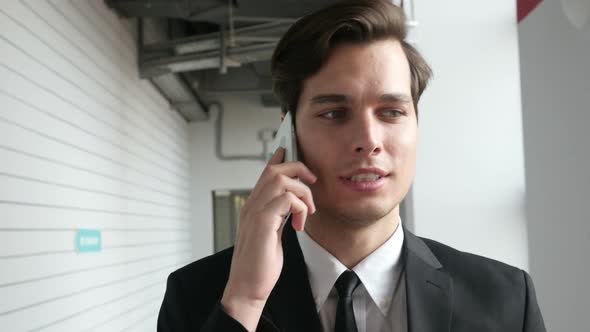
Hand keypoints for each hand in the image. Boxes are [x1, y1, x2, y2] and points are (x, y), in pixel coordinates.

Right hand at [220, 148, 316, 330]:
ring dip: (302, 192)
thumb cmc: (260, 265)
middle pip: (274, 170)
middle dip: (298, 170)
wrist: (248, 288)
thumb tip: (293, 205)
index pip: (265, 173)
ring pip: (281, 180)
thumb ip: (279, 216)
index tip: (289, 149)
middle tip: (312, 183)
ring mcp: (255, 213)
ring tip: (307, 212)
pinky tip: (299, 225)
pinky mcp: (262, 223)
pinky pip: (286, 199)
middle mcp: (251, 205)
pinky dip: (299, 208)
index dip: (279, 158)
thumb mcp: (273, 234)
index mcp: (253, 207)